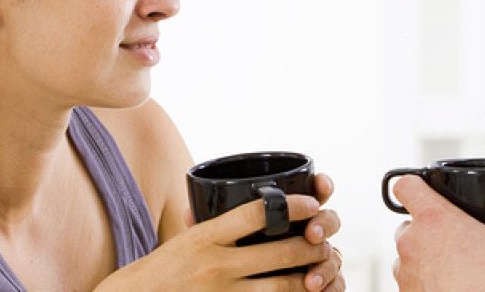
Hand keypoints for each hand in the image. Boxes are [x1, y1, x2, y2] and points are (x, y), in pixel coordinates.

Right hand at [97, 173, 343, 290]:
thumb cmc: (160, 271)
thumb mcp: (185, 240)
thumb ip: (217, 226)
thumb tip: (258, 207)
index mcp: (205, 237)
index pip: (258, 212)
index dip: (294, 205)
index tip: (313, 202)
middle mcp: (216, 266)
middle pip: (281, 252)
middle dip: (312, 246)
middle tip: (323, 241)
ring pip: (283, 286)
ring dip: (308, 278)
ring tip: (318, 272)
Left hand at [391, 176, 484, 291]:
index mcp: (434, 219)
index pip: (405, 185)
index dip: (414, 183)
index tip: (424, 187)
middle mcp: (411, 242)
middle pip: (408, 222)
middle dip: (426, 228)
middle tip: (453, 237)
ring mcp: (405, 271)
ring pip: (407, 254)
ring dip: (423, 255)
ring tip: (451, 264)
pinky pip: (409, 280)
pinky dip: (423, 280)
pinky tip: (448, 284)